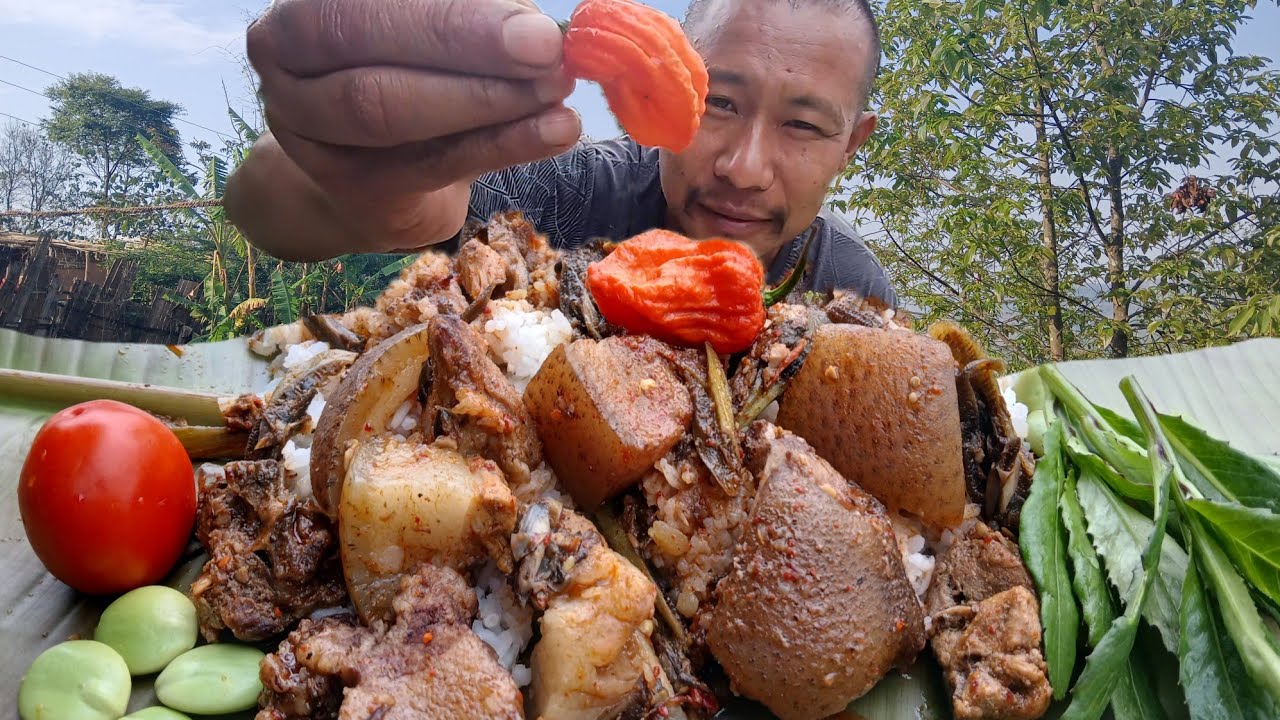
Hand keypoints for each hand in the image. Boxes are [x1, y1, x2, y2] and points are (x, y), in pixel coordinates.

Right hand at [246, 0, 580, 216]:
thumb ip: (468, 21)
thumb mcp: (428, 37)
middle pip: (367, 47)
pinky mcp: (354, 191)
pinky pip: (431, 164)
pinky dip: (501, 146)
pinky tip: (553, 133)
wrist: (371, 180)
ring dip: (487, 99)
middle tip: (547, 54)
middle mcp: (284, 66)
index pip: (364, 6)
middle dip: (467, 47)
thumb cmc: (409, 77)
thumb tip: (540, 29)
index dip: (447, 15)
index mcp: (302, 13)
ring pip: (390, 109)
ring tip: (557, 91)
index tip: (534, 27)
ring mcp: (308, 135)